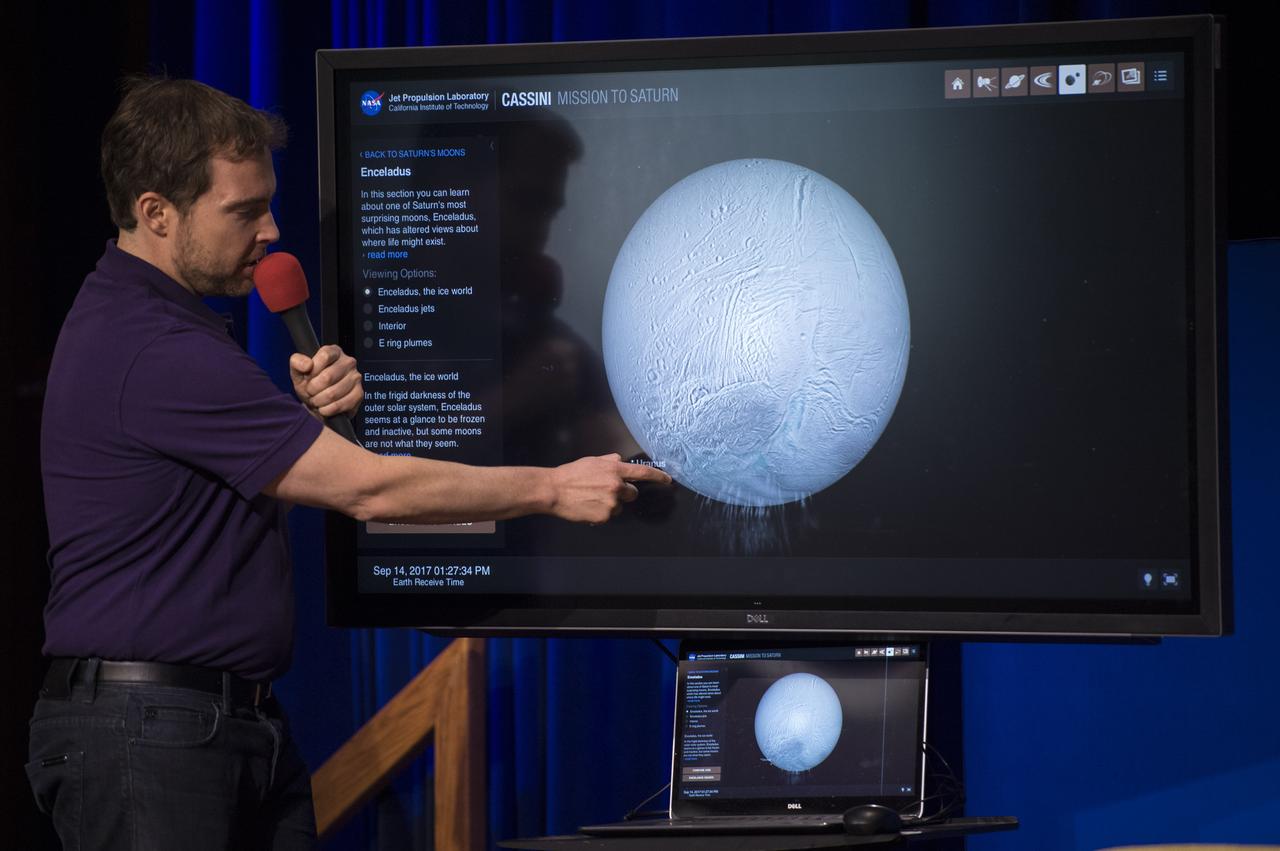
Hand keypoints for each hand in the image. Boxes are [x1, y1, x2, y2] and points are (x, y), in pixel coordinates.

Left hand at [290, 345, 362, 417]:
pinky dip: (327, 410)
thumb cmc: (310, 385)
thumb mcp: (298, 373)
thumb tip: (307, 364)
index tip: (308, 377)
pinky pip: (341, 405)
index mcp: (334, 352)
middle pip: (328, 376)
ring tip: (317, 400)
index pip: (325, 356)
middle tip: (310, 392)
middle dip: (313, 389)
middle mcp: (348, 362)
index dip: (313, 370)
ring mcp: (355, 378)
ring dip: (319, 401)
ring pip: (333, 393)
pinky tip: (324, 407)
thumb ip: (297, 363)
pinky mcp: (359, 394)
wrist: (318, 404)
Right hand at [548, 453, 672, 523]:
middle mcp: (616, 486)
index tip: (667, 480)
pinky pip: (609, 516)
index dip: (658, 476)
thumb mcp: (592, 461)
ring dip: (611, 504)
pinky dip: (601, 513)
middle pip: (633, 493)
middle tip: (606, 491)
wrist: (554, 491)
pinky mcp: (604, 517)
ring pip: (620, 506)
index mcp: (615, 470)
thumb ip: (610, 461)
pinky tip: (588, 506)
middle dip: (624, 493)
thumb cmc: (571, 474)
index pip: (643, 472)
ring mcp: (611, 503)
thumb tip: (620, 461)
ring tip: (592, 498)